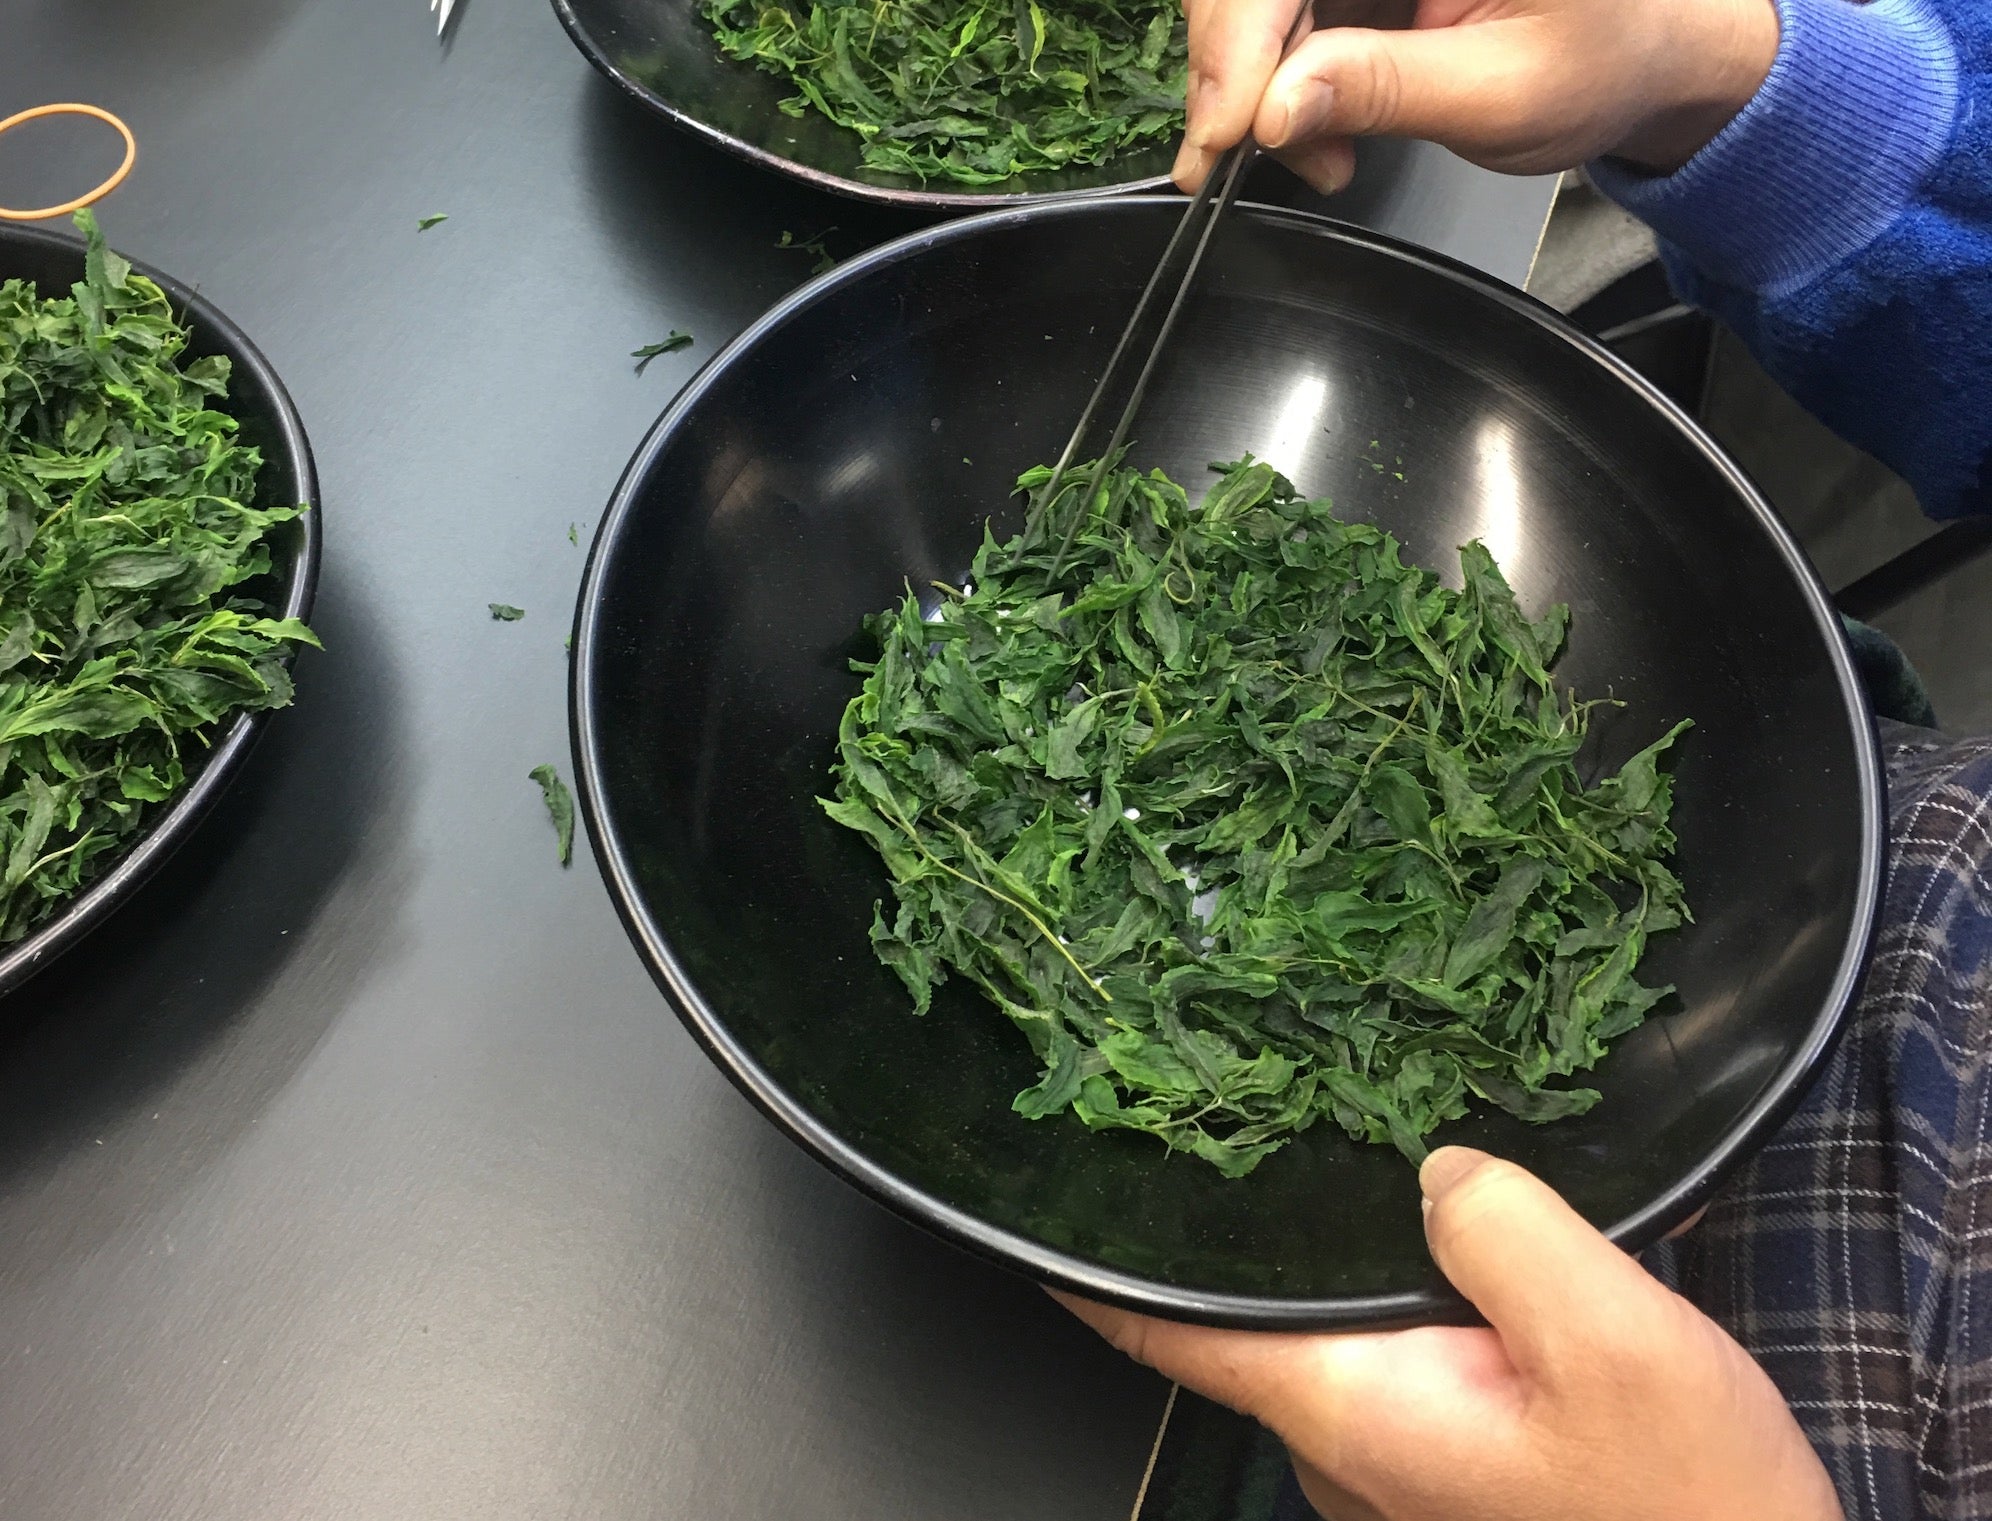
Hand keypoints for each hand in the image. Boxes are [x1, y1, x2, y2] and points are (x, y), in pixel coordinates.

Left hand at [1057, 1148, 1842, 1520]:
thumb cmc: (1693, 1512)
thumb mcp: (1618, 1345)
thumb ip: (1509, 1232)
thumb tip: (1438, 1166)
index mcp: (1348, 1408)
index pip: (1163, 1332)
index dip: (1088, 1265)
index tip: (1040, 1191)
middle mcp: (1343, 1451)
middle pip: (1252, 1316)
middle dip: (1249, 1227)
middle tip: (1258, 1111)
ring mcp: (1393, 1475)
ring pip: (1336, 1339)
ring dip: (1350, 1268)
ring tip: (1385, 1173)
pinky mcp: (1450, 1478)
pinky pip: (1400, 1370)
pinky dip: (1416, 1311)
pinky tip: (1477, 1268)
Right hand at [1173, 0, 1779, 192]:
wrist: (1642, 58)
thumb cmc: (1605, 63)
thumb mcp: (1504, 91)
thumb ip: (1388, 89)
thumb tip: (1278, 107)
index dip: (1244, 30)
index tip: (1233, 125)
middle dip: (1235, 61)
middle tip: (1244, 155)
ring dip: (1247, 78)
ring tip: (1310, 155)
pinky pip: (1271, 9)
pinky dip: (1266, 76)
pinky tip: (1301, 127)